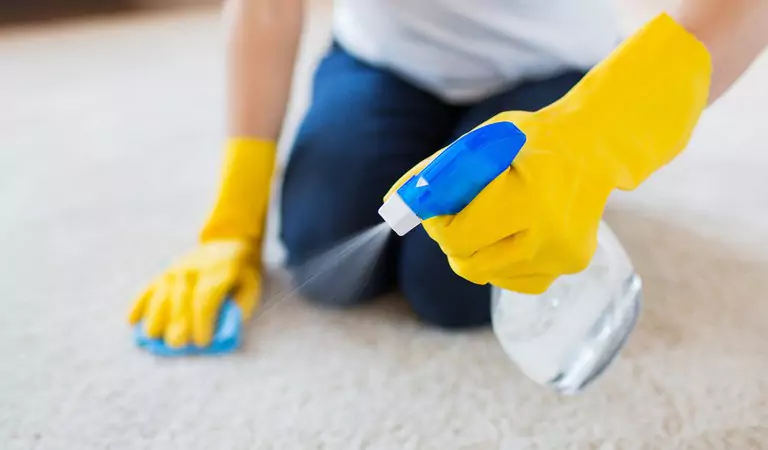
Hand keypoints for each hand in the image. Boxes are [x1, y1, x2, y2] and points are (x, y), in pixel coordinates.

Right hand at [128, 138, 275, 348]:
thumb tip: (222, 330)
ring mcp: (176, 269)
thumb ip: (240, 307)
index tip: (203, 341)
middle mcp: (194, 269)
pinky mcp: (165, 272)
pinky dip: (139, 304)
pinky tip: (131, 320)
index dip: (202, 321)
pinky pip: (149, 288)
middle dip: (177, 324)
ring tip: (152, 336)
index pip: (205, 299)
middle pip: (181, 299)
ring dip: (155, 316)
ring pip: (161, 293)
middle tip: (176, 345)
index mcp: (219, 272)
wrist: (228, 242)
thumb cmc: (242, 272)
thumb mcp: (251, 286)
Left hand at [388, 13, 710, 293]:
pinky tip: (515, 232)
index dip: (437, 224)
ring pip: (487, 274)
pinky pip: (514, 280)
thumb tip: (391, 203)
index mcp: (527, 198)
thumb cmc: (528, 140)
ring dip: (476, 250)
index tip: (437, 208)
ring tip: (493, 217)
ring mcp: (563, 255)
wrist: (593, 147)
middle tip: (459, 213)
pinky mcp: (571, 265)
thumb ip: (435, 173)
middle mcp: (550, 234)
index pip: (457, 237)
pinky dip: (501, 261)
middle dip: (452, 239)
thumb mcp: (480, 143)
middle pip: (468, 262)